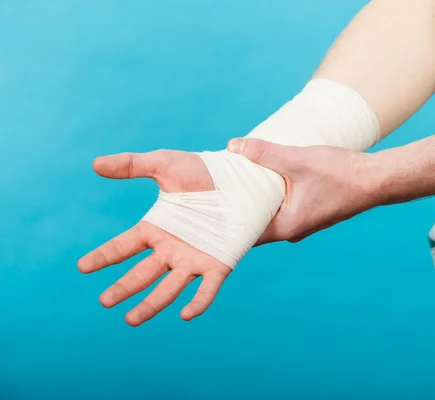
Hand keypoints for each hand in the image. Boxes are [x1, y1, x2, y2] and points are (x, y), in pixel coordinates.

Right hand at [78, 150, 230, 325]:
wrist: (242, 177)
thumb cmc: (203, 170)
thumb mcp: (165, 164)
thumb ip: (132, 165)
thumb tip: (95, 164)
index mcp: (156, 228)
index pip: (123, 246)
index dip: (103, 256)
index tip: (83, 267)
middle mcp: (171, 248)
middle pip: (142, 273)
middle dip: (123, 287)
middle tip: (105, 301)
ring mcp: (194, 259)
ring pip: (168, 287)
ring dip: (151, 304)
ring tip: (131, 320)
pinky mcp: (219, 264)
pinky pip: (207, 288)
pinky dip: (198, 302)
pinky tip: (186, 315)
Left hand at [227, 138, 382, 244]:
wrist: (377, 179)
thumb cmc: (342, 173)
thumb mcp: (298, 159)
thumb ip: (264, 153)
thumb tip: (233, 146)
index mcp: (286, 227)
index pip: (243, 230)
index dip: (223, 217)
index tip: (204, 205)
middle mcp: (291, 231)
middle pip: (251, 222)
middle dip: (234, 206)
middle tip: (213, 189)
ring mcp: (300, 224)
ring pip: (265, 214)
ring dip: (251, 200)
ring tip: (231, 182)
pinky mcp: (306, 213)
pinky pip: (278, 208)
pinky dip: (266, 197)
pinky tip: (258, 180)